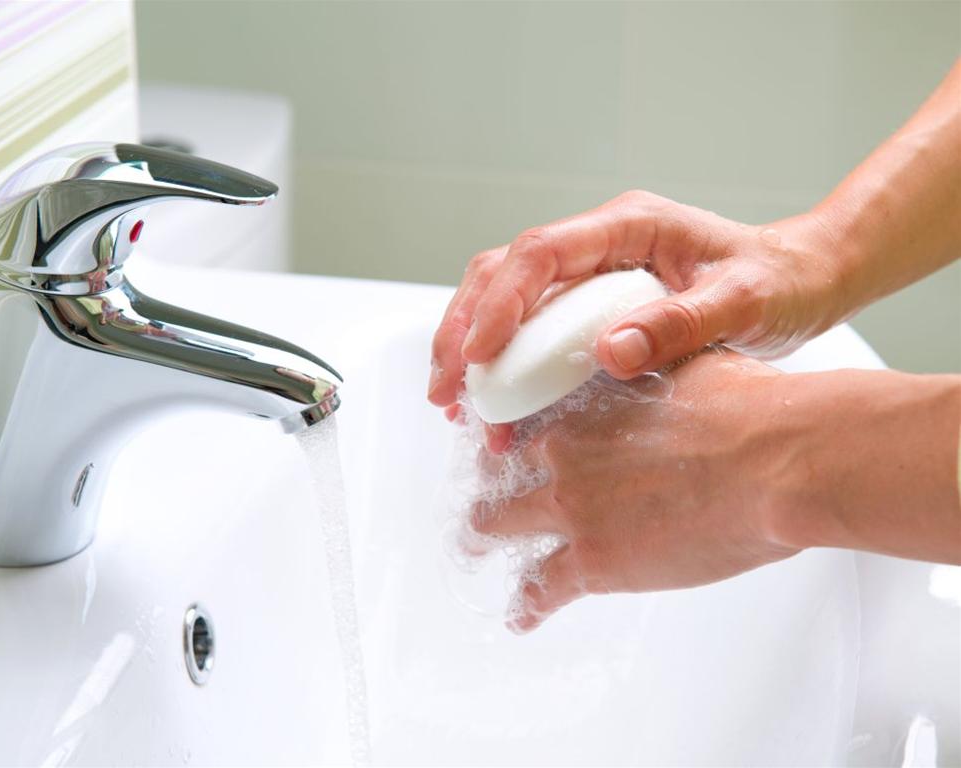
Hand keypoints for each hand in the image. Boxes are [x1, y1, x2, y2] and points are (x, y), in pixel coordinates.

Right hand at [428, 192, 846, 428]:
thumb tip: (610, 351)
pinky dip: (503, 364)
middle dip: (464, 330)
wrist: (801, 281)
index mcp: (629, 226)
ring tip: (456, 404)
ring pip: (505, 299)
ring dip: (471, 349)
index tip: (479, 355)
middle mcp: (599, 244)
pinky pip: (530, 327)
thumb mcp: (745, 301)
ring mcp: (590, 273)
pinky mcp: (591, 304)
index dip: (500, 302)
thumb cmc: (780, 282)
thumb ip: (682, 322)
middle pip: (503, 273)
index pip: (541, 253)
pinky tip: (494, 405)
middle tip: (446, 389)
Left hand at [470, 351, 960, 632]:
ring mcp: (573, 508)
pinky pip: (542, 589)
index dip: (509, 431)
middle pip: (500, 469)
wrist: (779, 460)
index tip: (503, 442)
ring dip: (485, 536)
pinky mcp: (595, 562)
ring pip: (502, 526)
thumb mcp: (688, 360)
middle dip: (489, 480)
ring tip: (475, 545)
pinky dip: (527, 604)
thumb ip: (653, 359)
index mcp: (585, 402)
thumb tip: (650, 349)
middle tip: (485, 492)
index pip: (522, 417)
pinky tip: (521, 615)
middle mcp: (564, 453)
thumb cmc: (750, 407)